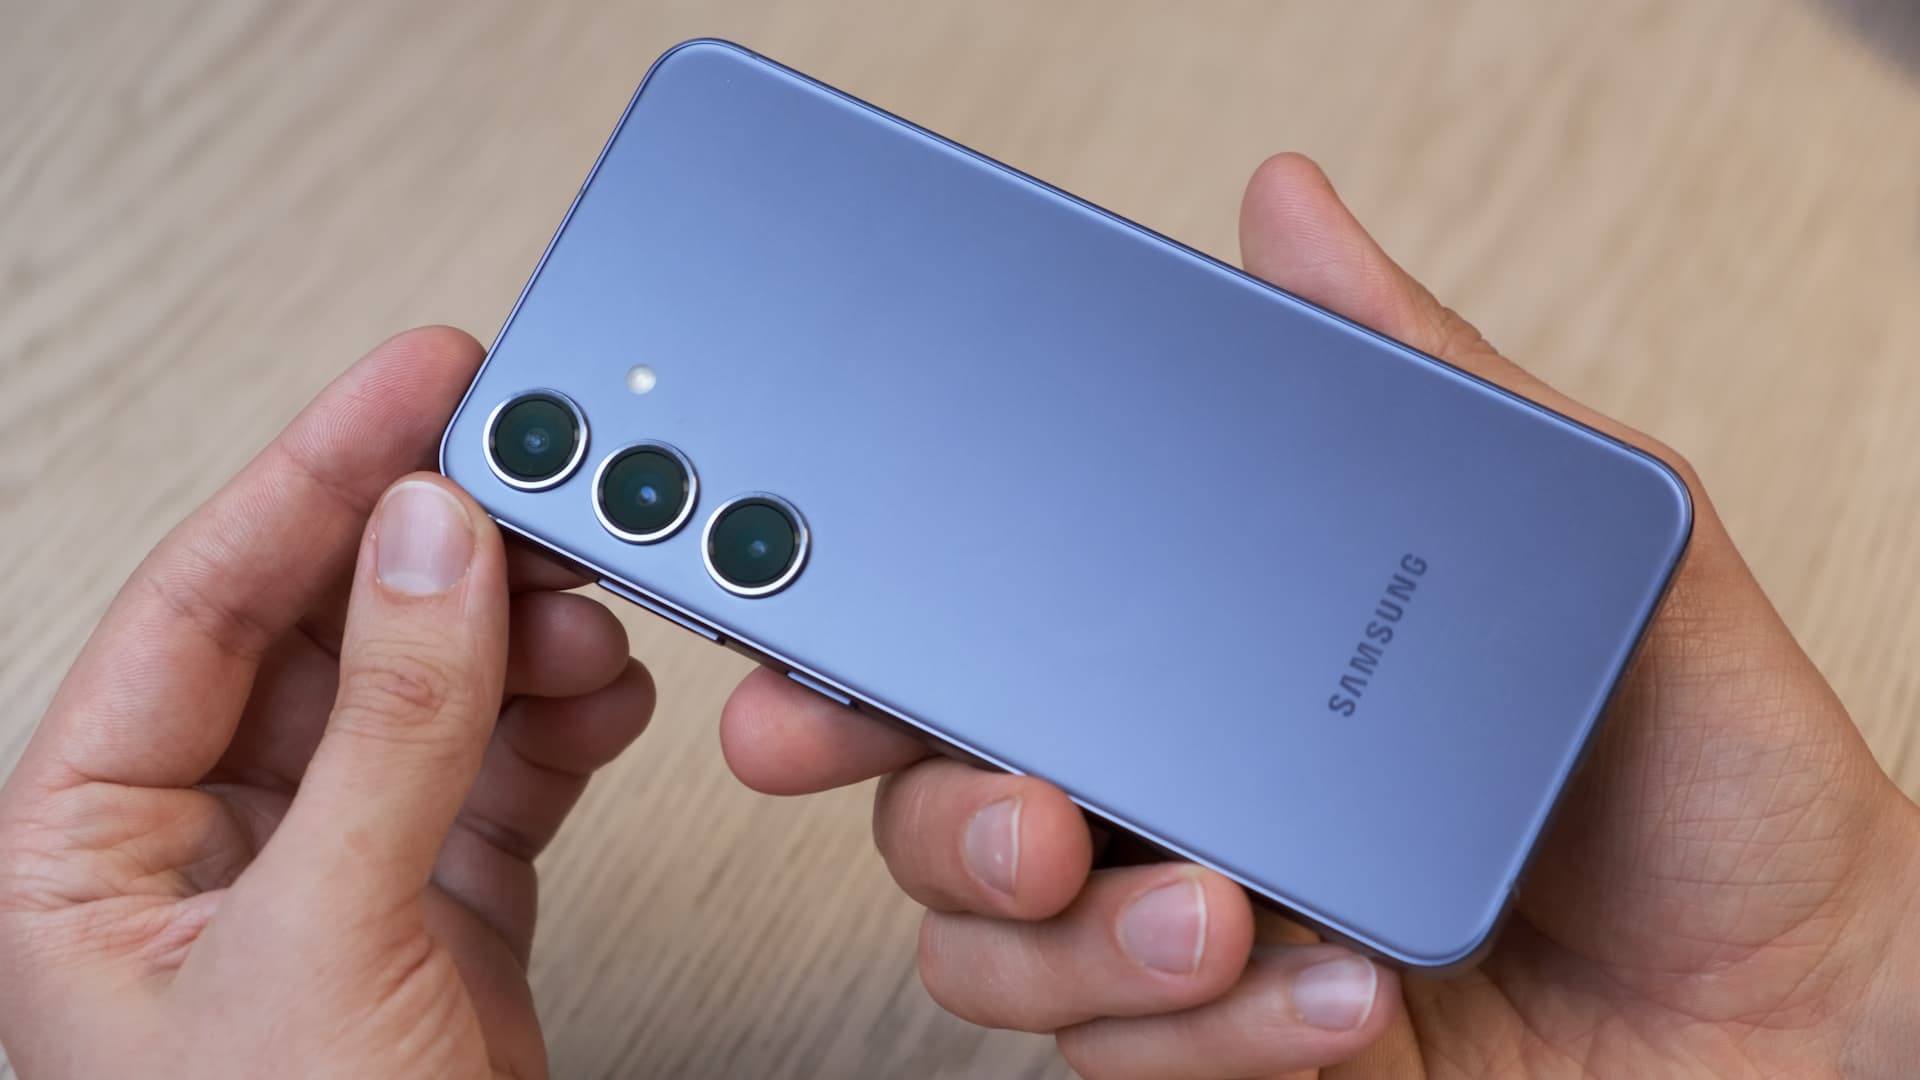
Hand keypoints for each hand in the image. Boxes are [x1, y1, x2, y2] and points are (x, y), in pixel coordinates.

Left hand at [0, 329, 650, 1078]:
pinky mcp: (438, 905)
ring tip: (592, 613)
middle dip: (444, 554)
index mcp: (91, 841)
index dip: (318, 471)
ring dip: (521, 638)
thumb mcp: (327, 939)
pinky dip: (564, 722)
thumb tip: (432, 539)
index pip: (203, 603)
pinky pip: (500, 767)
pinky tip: (604, 695)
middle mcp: (207, 842)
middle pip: (330, 628)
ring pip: (430, 688)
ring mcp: (334, 870)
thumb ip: (392, 727)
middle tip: (542, 475)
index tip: (426, 378)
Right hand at [719, 155, 1919, 1077]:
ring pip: (995, 949)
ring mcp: (1191, 932)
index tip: (813, 632)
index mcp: (1211, 659)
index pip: (998, 634)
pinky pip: (1126, 1062)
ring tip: (1217, 905)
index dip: (874, 636)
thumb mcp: (1592, 521)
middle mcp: (1173, 793)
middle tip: (1022, 805)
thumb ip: (1419, 371)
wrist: (1799, 994)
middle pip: (937, 803)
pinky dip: (1214, 1033)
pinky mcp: (1230, 1057)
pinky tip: (1332, 983)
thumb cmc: (1699, 763)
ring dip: (1081, 934)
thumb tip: (1289, 214)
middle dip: (932, 807)